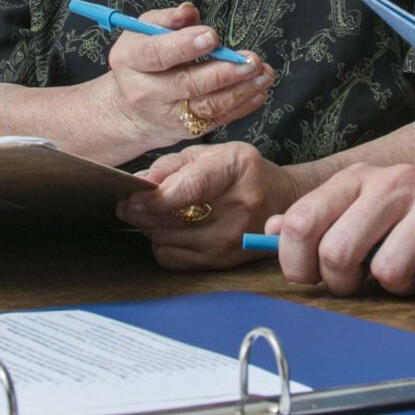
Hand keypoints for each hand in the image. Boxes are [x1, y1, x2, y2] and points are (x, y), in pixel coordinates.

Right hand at [92, 4, 273, 159]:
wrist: (129, 111)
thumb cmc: (140, 62)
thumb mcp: (143, 33)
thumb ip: (167, 19)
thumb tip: (189, 12)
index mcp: (131, 61)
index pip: (156, 54)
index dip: (184, 46)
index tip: (212, 36)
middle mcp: (146, 92)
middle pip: (186, 84)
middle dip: (223, 72)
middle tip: (251, 60)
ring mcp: (167, 115)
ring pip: (206, 106)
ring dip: (240, 90)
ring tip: (263, 74)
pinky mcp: (186, 130)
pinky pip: (217, 120)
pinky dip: (241, 107)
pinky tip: (258, 91)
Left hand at [116, 142, 294, 268]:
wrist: (285, 203)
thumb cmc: (245, 173)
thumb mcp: (215, 153)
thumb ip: (174, 164)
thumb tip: (141, 183)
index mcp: (237, 169)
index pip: (189, 189)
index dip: (154, 197)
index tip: (129, 197)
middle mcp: (239, 207)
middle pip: (172, 218)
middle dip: (141, 212)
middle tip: (129, 204)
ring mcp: (232, 239)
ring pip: (167, 241)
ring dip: (150, 228)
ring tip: (154, 214)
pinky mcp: (223, 262)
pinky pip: (172, 259)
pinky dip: (162, 245)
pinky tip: (170, 231)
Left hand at [268, 163, 414, 295]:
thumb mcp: (367, 220)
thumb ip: (319, 223)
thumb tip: (270, 227)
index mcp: (360, 178)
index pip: (301, 224)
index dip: (300, 266)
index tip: (316, 278)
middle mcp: (397, 178)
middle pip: (339, 252)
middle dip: (350, 283)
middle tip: (369, 281)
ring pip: (391, 270)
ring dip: (402, 287)